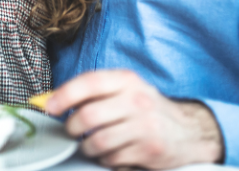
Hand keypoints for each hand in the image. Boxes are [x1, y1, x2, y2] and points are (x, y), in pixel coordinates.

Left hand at [46, 70, 223, 168]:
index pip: (89, 83)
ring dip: (87, 147)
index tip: (49, 106)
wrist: (189, 131)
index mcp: (126, 80)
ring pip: (97, 141)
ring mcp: (144, 126)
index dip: (65, 95)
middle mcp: (136, 100)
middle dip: (72, 128)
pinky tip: (111, 153)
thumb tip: (54, 100)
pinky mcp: (149, 150)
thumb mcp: (125, 90)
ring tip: (90, 144)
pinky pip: (112, 158)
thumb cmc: (146, 109)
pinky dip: (105, 159)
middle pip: (89, 116)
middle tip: (71, 132)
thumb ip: (94, 93)